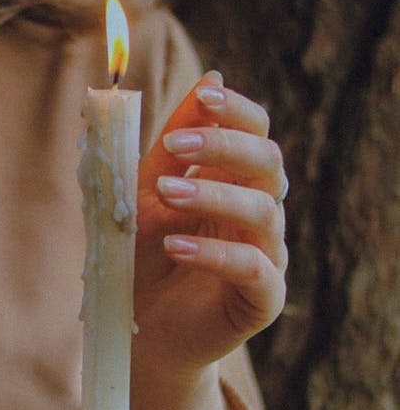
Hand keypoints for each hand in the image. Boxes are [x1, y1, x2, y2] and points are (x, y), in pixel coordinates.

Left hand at [135, 70, 287, 377]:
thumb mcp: (145, 195)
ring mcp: (266, 257)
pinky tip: (177, 246)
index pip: (256, 132)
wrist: (140, 333)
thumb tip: (210, 76)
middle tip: (172, 149)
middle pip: (268, 164)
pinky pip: (254, 270)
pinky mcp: (262, 300)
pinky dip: (216, 253)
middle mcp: (260, 215)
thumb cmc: (144, 260)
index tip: (201, 97)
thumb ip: (172, 146)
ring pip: (263, 213)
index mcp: (236, 182)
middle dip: (222, 146)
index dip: (235, 111)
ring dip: (213, 195)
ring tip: (165, 195)